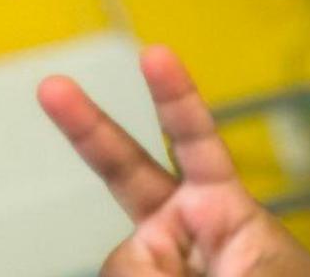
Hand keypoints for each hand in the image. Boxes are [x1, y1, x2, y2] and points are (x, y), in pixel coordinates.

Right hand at [37, 45, 309, 276]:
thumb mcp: (258, 270)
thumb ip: (193, 257)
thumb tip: (132, 259)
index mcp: (221, 203)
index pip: (194, 139)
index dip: (175, 97)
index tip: (155, 54)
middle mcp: (177, 222)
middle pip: (124, 168)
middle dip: (88, 127)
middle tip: (52, 87)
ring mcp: (151, 256)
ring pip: (122, 261)